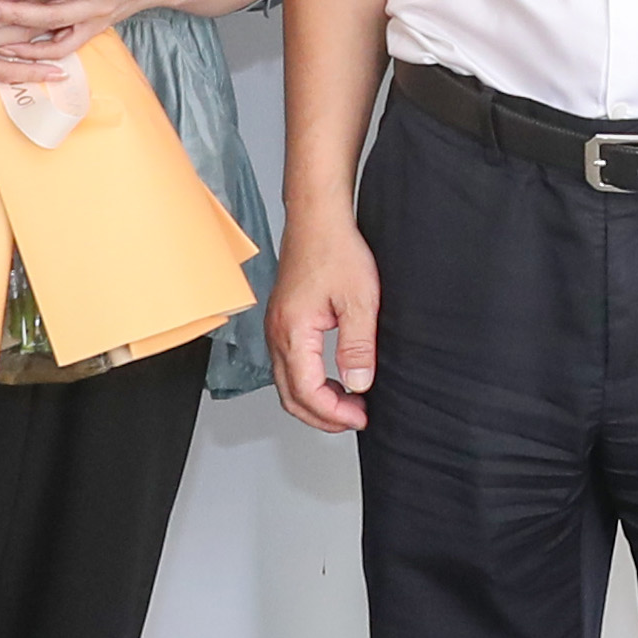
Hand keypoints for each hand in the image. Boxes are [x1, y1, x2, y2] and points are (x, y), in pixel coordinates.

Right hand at [269, 210, 383, 431]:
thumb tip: (358, 383)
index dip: (335, 413)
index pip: (307, 393)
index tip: (361, 416)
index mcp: (293, 332)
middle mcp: (277, 334)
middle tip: (355, 419)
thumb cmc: (335, 249)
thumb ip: (358, 346)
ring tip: (348, 404)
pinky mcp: (282, 321)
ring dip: (315, 401)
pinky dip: (309, 382)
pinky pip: (288, 365)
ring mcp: (276, 328)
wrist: (317, 219)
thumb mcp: (360, 301)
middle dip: (322, 416)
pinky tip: (333, 380)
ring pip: (287, 383)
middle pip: (291, 396)